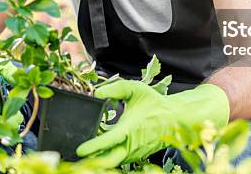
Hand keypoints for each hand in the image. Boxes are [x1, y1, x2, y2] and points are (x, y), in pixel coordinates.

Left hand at [76, 80, 229, 166]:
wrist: (174, 119)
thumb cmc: (154, 104)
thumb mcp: (135, 89)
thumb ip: (115, 89)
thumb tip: (96, 93)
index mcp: (130, 129)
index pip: (109, 141)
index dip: (93, 146)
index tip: (80, 149)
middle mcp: (131, 145)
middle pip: (107, 160)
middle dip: (91, 160)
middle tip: (76, 156)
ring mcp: (133, 154)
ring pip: (111, 160)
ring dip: (98, 156)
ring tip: (86, 147)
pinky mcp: (134, 157)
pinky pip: (117, 158)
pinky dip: (107, 154)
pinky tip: (99, 144)